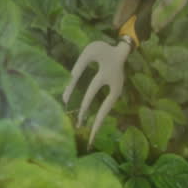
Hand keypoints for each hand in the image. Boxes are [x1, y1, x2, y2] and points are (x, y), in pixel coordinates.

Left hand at [62, 33, 134, 147]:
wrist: (122, 50)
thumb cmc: (104, 49)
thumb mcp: (90, 51)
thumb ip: (79, 65)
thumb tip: (69, 81)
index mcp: (108, 74)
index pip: (92, 89)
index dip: (80, 97)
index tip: (65, 102)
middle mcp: (115, 87)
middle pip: (105, 108)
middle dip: (95, 121)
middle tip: (85, 133)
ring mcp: (117, 91)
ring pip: (106, 111)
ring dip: (98, 124)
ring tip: (92, 138)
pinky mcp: (115, 93)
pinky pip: (106, 108)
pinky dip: (100, 117)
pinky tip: (94, 127)